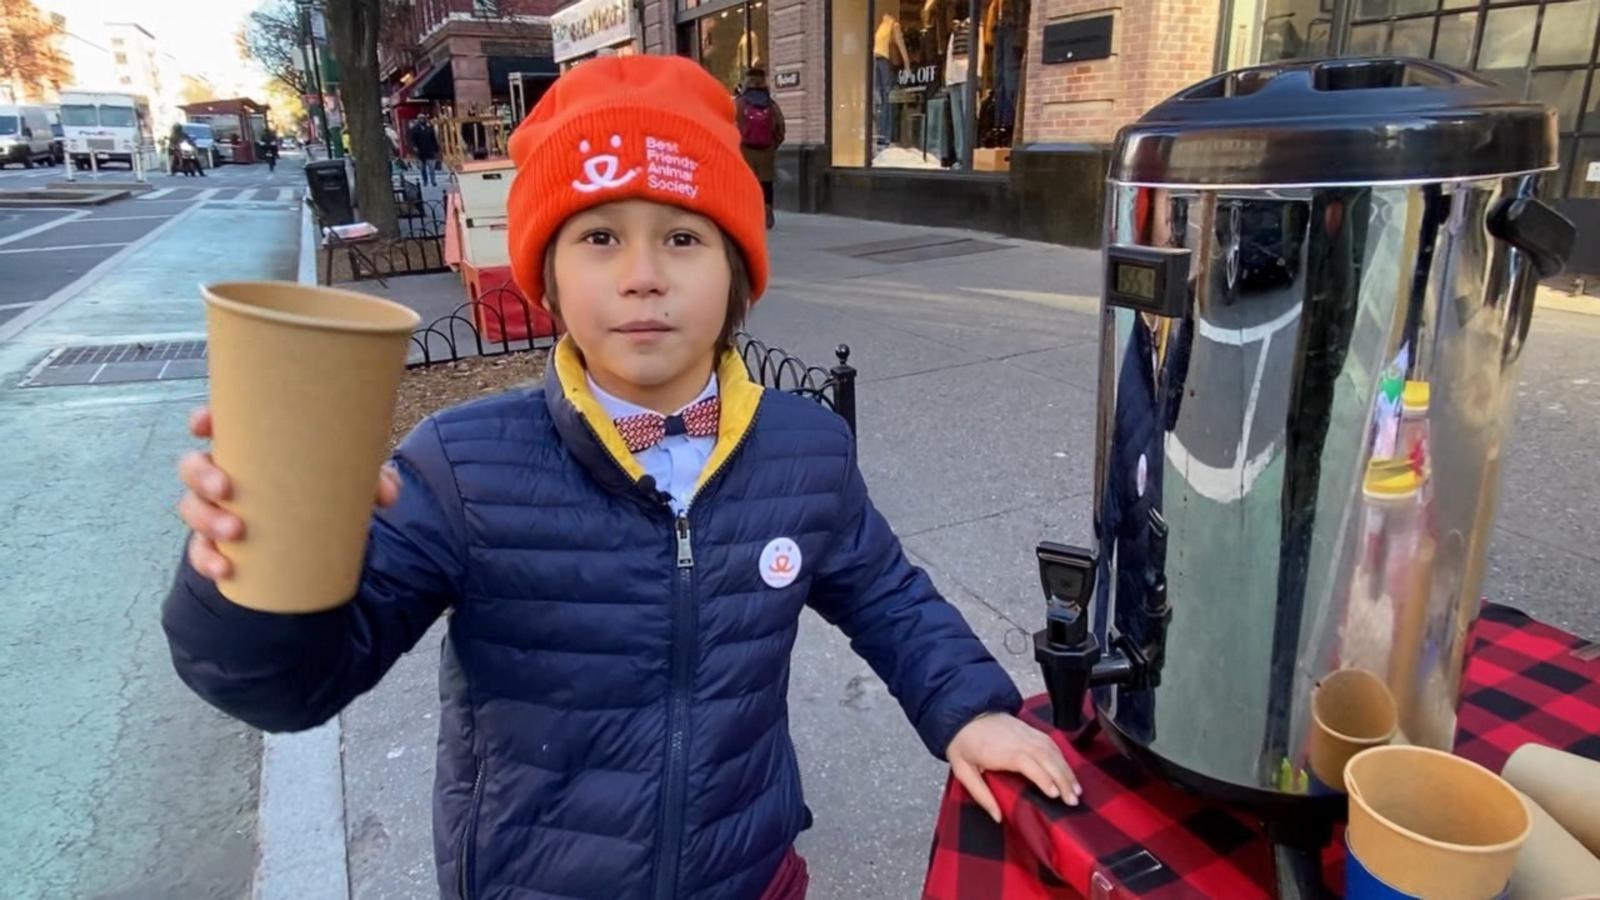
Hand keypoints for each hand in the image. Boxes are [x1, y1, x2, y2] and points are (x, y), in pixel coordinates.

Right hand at [176, 406, 401, 580]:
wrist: (328, 527)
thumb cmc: (330, 484)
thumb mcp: (353, 477)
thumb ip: (373, 478)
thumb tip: (387, 494)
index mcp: (250, 446)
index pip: (216, 425)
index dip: (202, 420)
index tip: (205, 425)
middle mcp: (226, 473)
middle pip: (193, 467)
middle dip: (202, 476)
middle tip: (227, 489)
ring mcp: (220, 508)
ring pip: (193, 509)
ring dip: (206, 520)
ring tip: (235, 532)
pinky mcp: (223, 541)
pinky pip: (202, 550)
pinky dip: (207, 559)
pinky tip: (224, 569)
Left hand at [946, 712, 1080, 822]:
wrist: (965, 713)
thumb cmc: (963, 743)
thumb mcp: (963, 771)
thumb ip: (981, 794)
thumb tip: (997, 817)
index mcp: (1003, 751)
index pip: (1029, 763)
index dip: (1043, 778)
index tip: (1055, 795)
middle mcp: (1019, 741)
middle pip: (1047, 759)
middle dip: (1063, 779)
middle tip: (1073, 800)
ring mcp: (1027, 734)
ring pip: (1053, 752)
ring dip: (1066, 770)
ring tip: (1077, 790)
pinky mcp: (1031, 731)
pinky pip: (1051, 744)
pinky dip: (1062, 758)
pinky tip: (1069, 772)